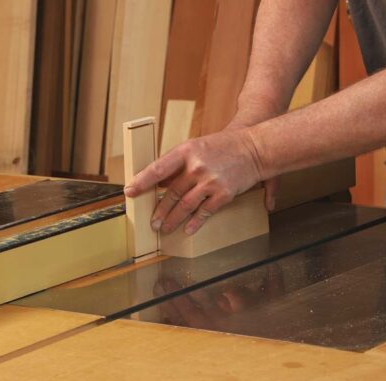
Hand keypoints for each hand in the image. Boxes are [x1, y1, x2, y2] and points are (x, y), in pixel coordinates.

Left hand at [124, 128, 263, 234]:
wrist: (256, 148)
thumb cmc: (224, 147)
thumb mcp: (197, 147)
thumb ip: (178, 164)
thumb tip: (159, 182)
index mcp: (186, 151)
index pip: (158, 169)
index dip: (142, 181)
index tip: (130, 191)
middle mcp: (197, 166)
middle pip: (171, 193)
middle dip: (159, 210)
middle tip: (151, 222)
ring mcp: (210, 181)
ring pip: (185, 205)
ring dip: (172, 219)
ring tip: (164, 228)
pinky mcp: (223, 193)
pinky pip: (205, 212)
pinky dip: (194, 222)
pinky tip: (187, 229)